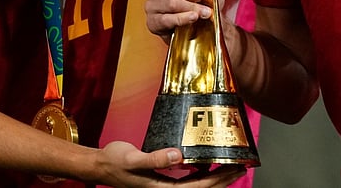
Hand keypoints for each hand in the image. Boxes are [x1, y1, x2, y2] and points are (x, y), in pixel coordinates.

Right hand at [91, 141, 245, 186]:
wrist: (99, 165)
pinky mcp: (163, 178)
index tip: (234, 169)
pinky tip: (207, 160)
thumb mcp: (132, 158)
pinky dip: (201, 171)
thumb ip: (155, 158)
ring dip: (214, 176)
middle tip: (241, 166)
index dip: (218, 180)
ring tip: (230, 163)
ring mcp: (164, 185)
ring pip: (196, 184)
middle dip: (223, 179)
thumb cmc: (113, 162)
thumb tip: (178, 155)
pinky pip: (187, 178)